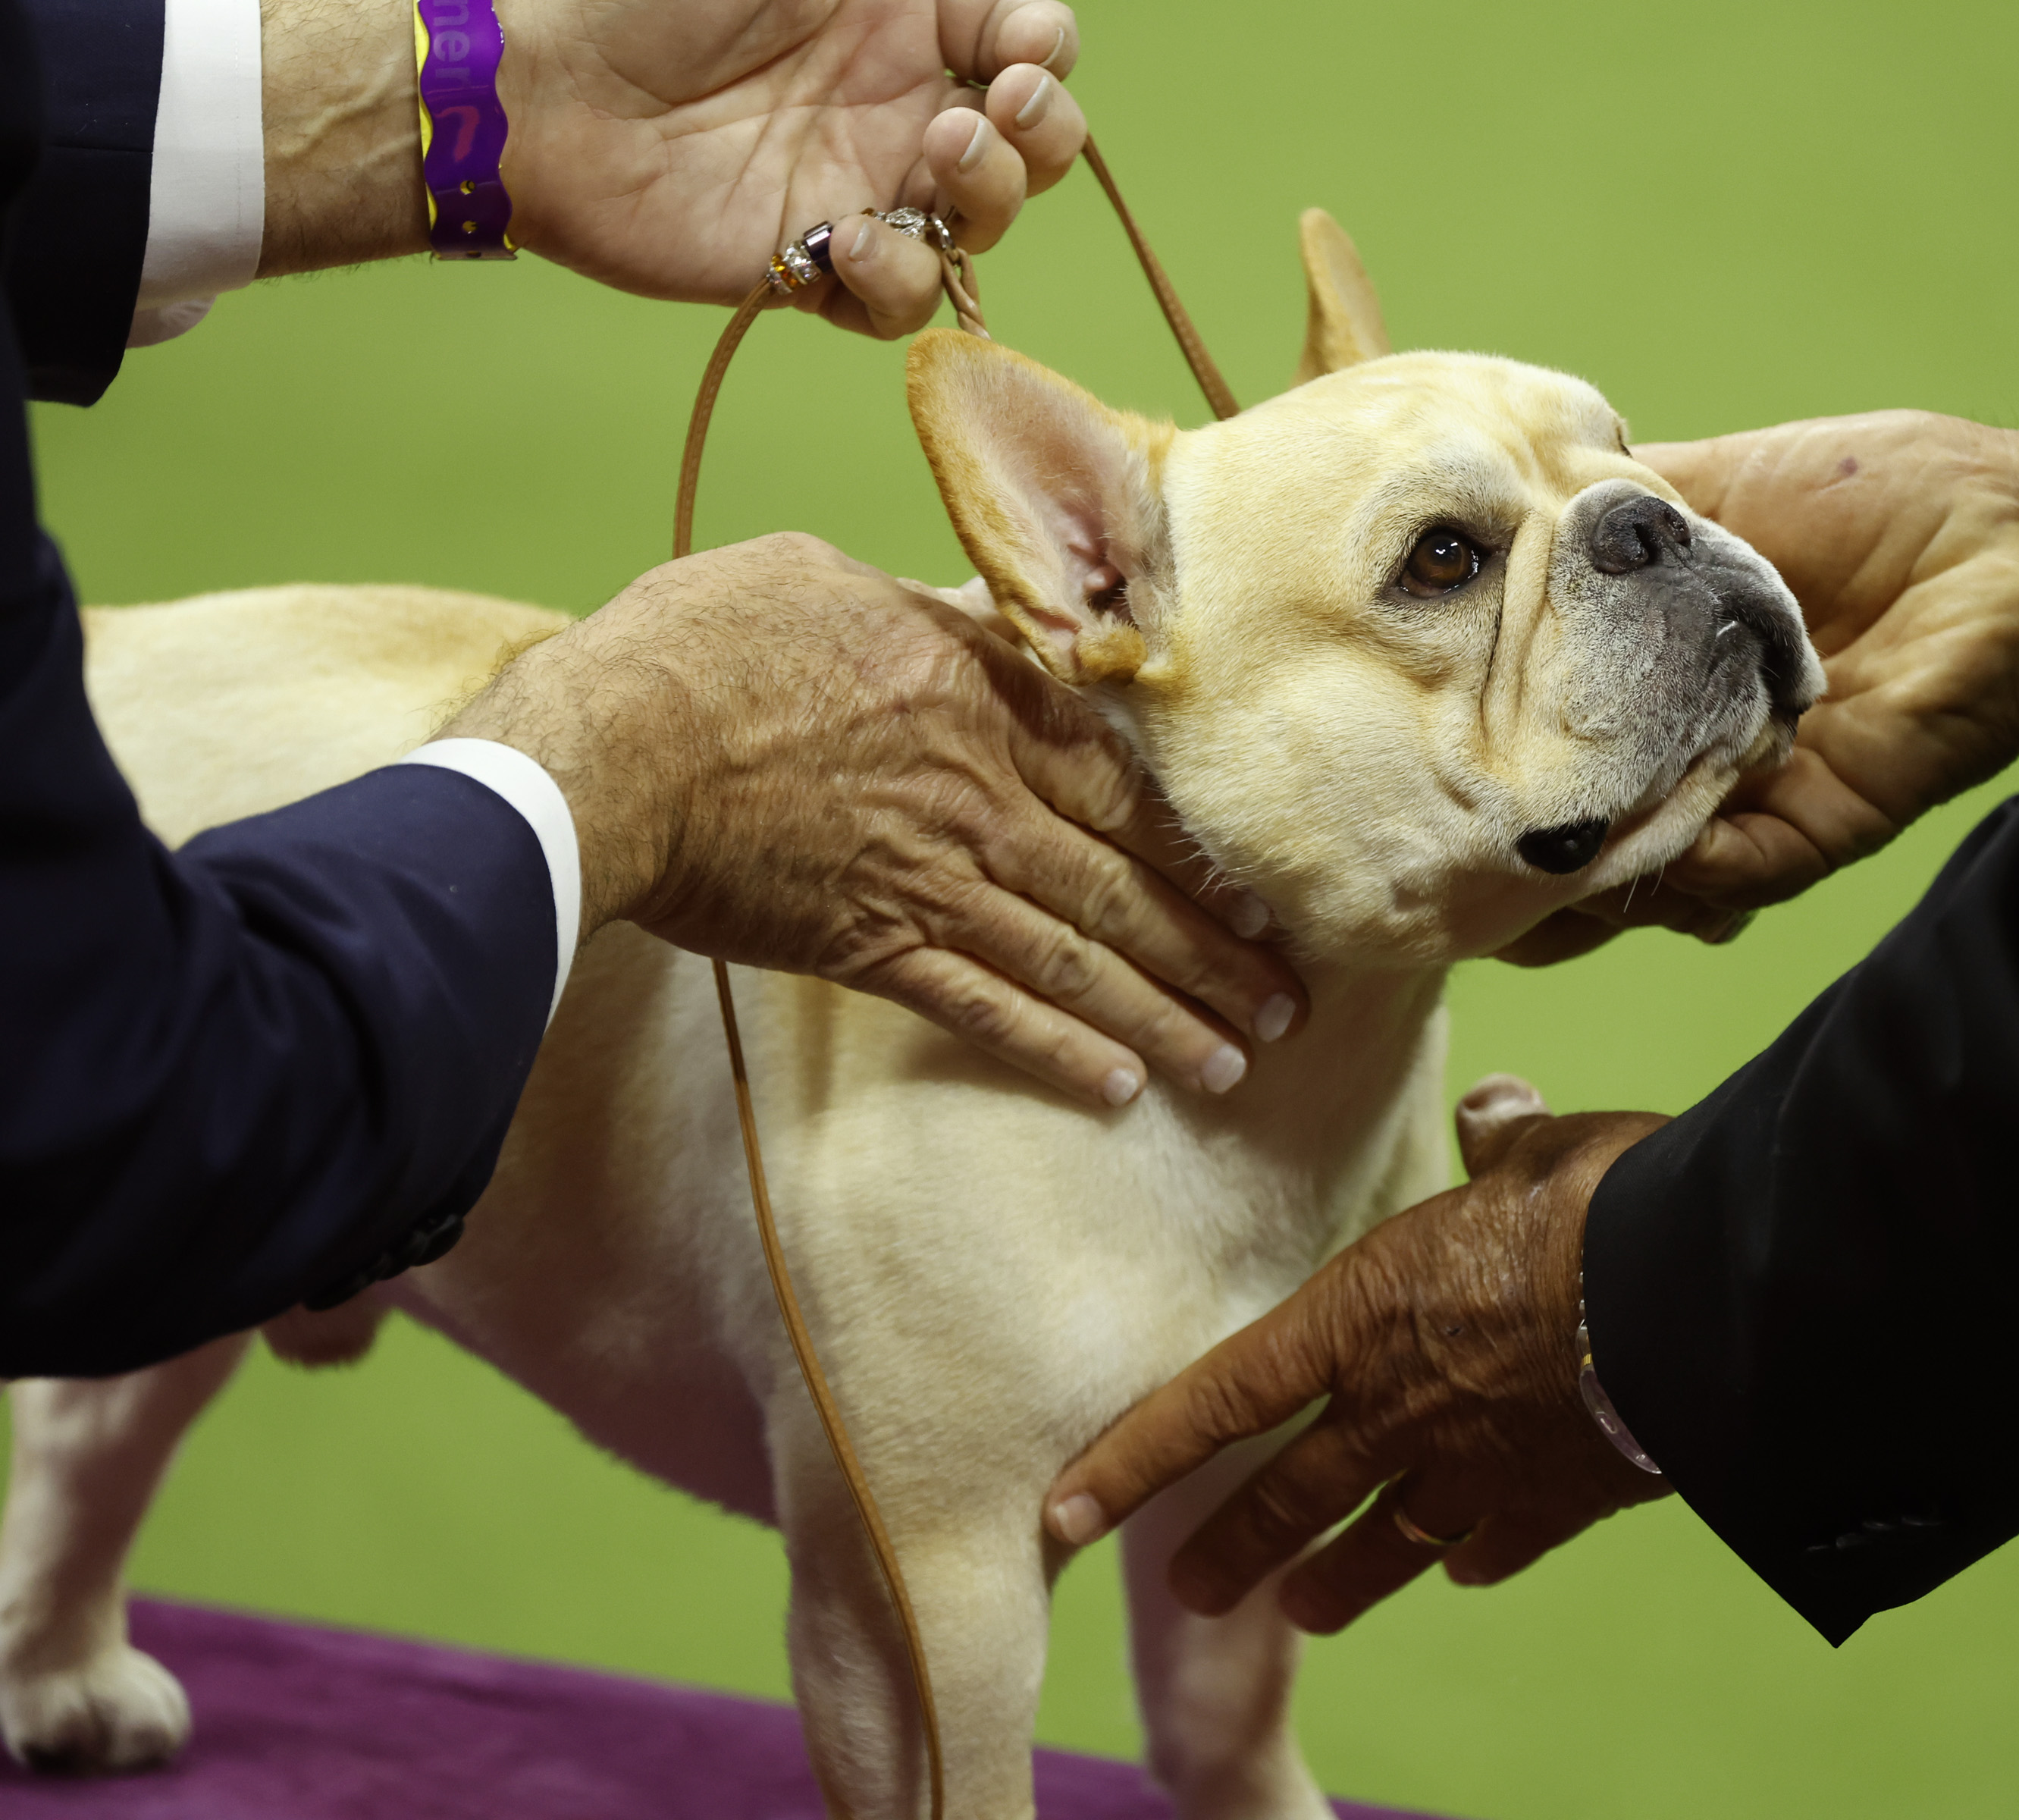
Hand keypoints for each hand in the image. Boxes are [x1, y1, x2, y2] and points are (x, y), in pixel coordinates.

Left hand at [261, 0, 1086, 337]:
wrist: (544, 91)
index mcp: (906, 17)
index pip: (1030, 42)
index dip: (1048, 49)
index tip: (1021, 44)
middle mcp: (898, 106)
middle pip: (1034, 146)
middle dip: (1044, 132)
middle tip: (996, 107)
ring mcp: (864, 190)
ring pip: (983, 228)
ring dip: (990, 197)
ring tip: (937, 157)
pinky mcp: (815, 269)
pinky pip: (900, 303)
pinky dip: (897, 280)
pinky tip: (843, 239)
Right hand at [440, 533, 1306, 1106]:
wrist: (606, 754)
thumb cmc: (695, 646)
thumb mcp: (820, 580)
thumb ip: (916, 614)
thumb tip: (962, 621)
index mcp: (980, 697)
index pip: (1125, 782)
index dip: (1201, 847)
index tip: (1261, 890)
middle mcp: (982, 797)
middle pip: (1130, 884)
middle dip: (1217, 952)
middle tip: (1289, 1001)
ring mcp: (932, 879)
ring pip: (1082, 958)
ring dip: (1167, 1016)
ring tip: (1238, 1062)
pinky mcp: (872, 948)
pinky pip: (988, 1010)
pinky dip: (1059, 1050)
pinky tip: (1120, 1088)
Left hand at [1043, 1076, 1672, 1633]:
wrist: (1701, 1297)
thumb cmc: (1605, 1200)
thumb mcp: (1536, 1150)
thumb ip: (1498, 1139)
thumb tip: (1493, 1108)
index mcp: (1362, 1314)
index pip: (1220, 1397)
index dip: (1138, 1456)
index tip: (1068, 1507)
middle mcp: (1399, 1406)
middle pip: (1289, 1497)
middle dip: (1233, 1547)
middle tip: (1190, 1586)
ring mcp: (1475, 1466)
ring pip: (1382, 1542)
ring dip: (1336, 1581)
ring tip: (1304, 1609)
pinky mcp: (1555, 1503)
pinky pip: (1491, 1543)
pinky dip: (1467, 1555)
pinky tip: (1459, 1569)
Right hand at [1494, 413, 2018, 965]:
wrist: (2014, 521)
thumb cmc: (1876, 490)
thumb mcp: (1709, 486)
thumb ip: (1603, 521)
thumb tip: (1485, 519)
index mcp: (1661, 678)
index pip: (1557, 741)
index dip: (1487, 762)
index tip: (1406, 761)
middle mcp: (1699, 754)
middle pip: (1587, 839)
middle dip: (1516, 867)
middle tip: (1441, 864)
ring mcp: (1757, 799)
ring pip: (1648, 878)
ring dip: (1583, 881)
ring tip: (1519, 869)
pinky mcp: (1823, 823)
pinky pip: (1737, 875)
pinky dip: (1683, 870)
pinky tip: (1637, 846)